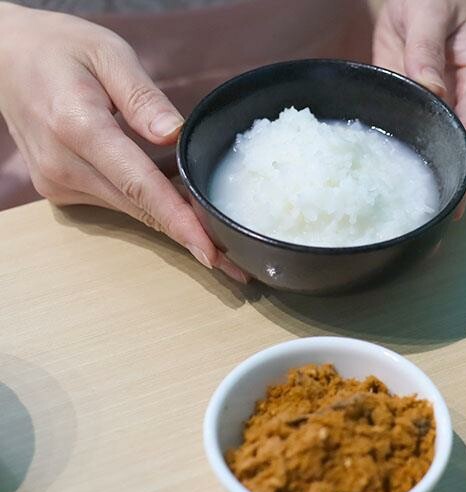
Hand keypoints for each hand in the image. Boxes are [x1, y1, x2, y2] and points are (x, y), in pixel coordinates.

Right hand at [0, 3, 246, 281]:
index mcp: (79, 127)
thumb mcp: (108, 53)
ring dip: (175, 223)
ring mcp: (58, 182)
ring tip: (220, 238)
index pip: (140, 186)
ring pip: (132, 211)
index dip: (180, 222)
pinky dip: (150, 205)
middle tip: (236, 263)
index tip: (212, 251)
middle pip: (141, 210)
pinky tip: (182, 204)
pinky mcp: (60, 189)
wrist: (2, 56)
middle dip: (191, 237)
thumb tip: (175, 134)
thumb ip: (143, 96)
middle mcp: (65, 165)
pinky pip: (118, 203)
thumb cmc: (59, 49)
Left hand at [373, 0, 465, 213]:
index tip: (457, 199)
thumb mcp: (429, 12)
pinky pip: (416, 134)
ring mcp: (443, 103)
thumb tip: (430, 90)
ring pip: (440, 145)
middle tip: (437, 222)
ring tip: (421, 214)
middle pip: (462, 147)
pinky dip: (411, 157)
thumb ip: (427, 50)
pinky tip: (399, 183)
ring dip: (432, 175)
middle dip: (453, 183)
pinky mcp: (420, 104)